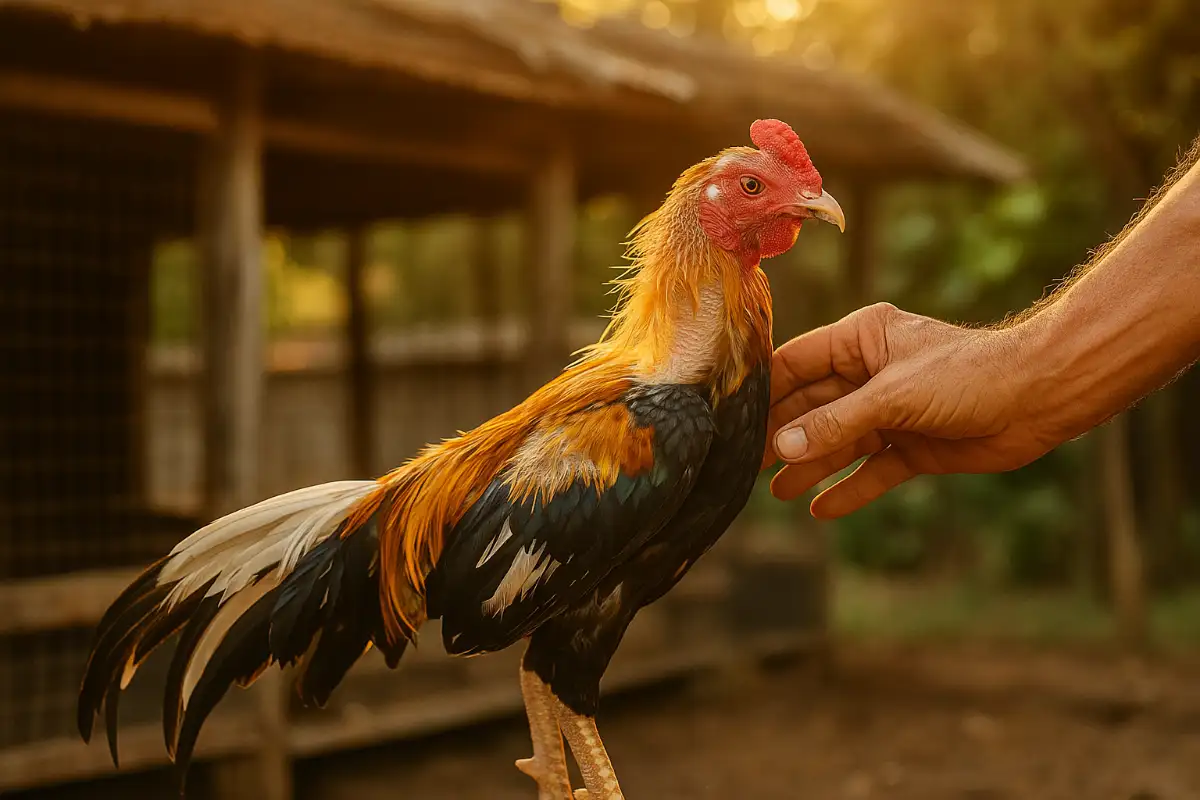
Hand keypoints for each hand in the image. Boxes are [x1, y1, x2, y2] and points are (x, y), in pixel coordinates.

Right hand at [764, 303, 1065, 518]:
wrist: (1041, 398)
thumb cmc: (970, 375)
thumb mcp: (893, 396)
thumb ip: (835, 424)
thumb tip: (782, 449)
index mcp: (861, 339)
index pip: (797, 363)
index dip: (765, 391)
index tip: (731, 417)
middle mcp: (871, 374)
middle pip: (812, 407)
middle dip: (782, 436)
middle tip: (744, 465)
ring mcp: (892, 411)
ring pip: (838, 442)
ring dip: (810, 466)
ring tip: (775, 493)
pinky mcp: (913, 446)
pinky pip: (871, 471)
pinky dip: (848, 489)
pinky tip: (820, 509)